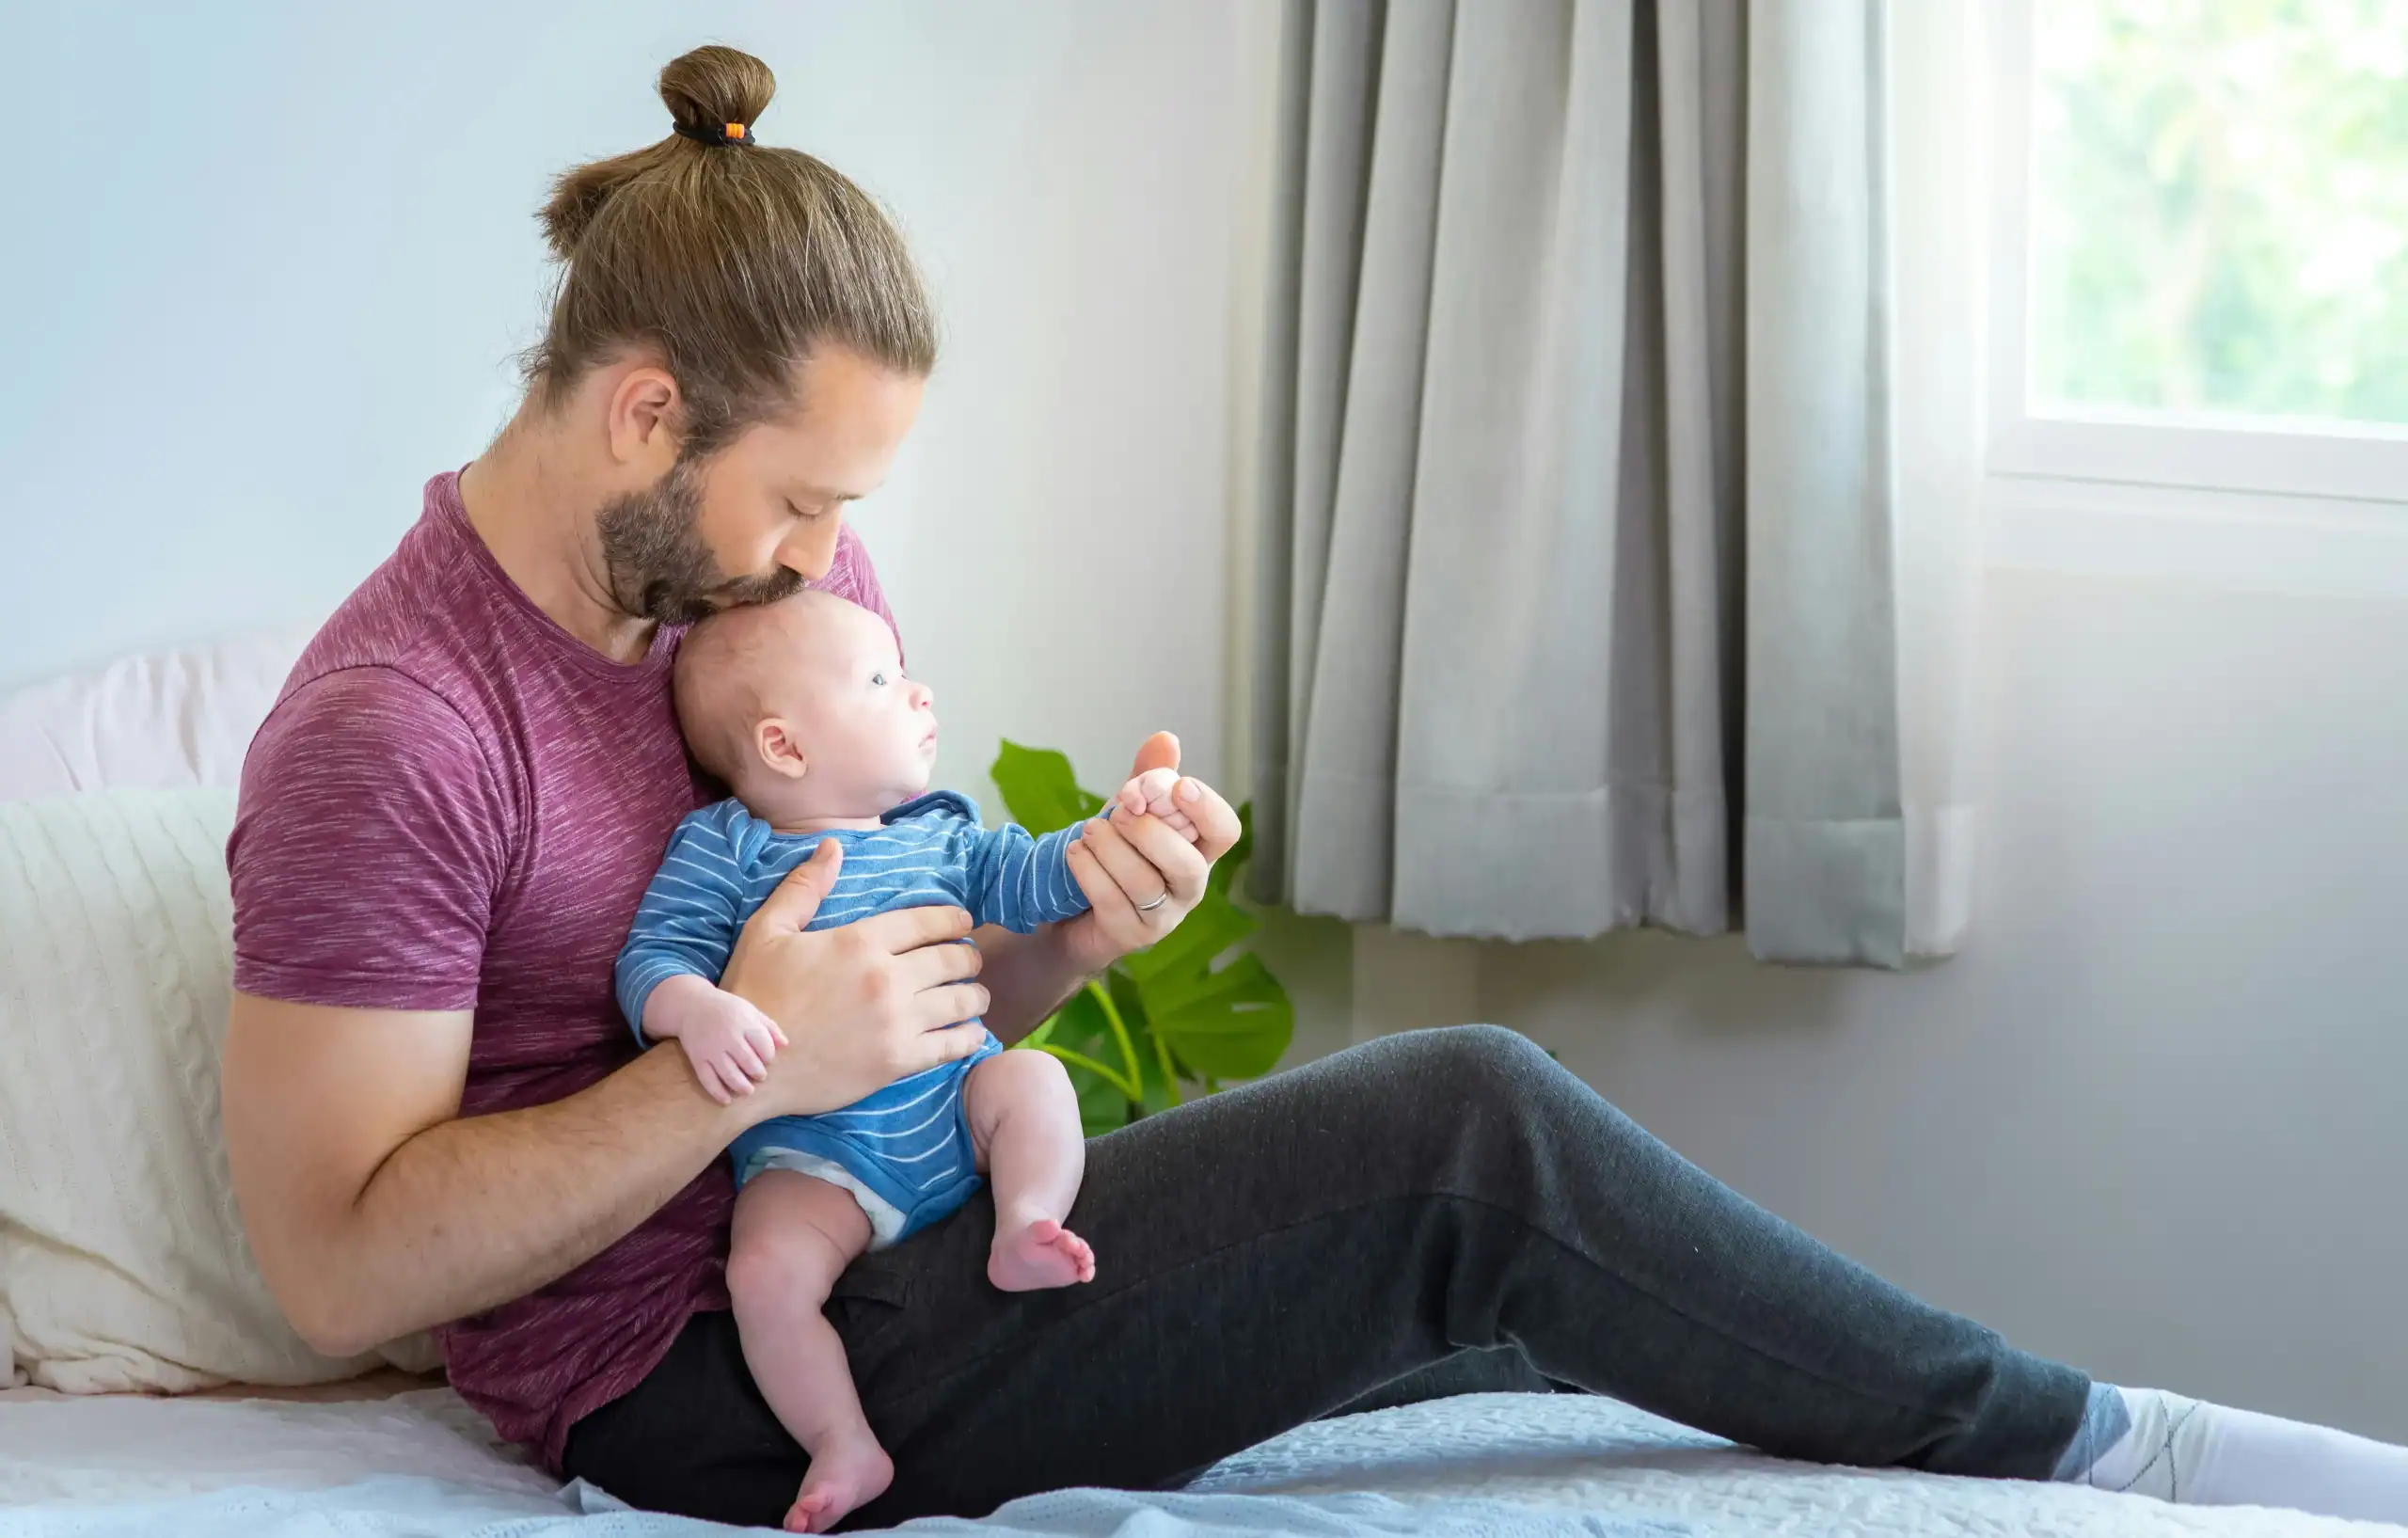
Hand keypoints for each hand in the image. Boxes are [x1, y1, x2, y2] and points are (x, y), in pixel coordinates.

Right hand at [643, 976, 787, 1105]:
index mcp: (745, 1024)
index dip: (769, 1056)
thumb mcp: (751, 1011)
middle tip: (759, 1076)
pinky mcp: (698, 1059)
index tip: (767, 1059)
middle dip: (758, 1073)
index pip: (764, 1046)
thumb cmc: (727, 1009)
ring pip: (729, 1074)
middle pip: (749, 1062)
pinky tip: (727, 1100)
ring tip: (748, 1090)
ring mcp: (712, 1050)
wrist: (691, 1006)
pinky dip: (718, 1092)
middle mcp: (729, 1038)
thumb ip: (769, 1028)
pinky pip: (708, 1080)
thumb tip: (785, 1046)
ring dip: (742, 1086)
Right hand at [718, 839, 993, 1121]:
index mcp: (860, 941)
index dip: (953, 920)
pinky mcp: (898, 1061)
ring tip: (977, 995)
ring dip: (975, 995)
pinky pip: (951, 1045)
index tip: (965, 922)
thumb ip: (805, 887)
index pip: (925, 922)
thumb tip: (832, 846)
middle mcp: (886, 978)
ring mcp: (896, 1022)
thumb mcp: (767, 930)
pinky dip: (969, 1037)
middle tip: (971, 959)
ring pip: (959, 1001)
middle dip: (968, 956)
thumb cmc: (755, 995)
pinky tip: (974, 1032)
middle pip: (951, 960)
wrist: (749, 1066)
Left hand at [1060, 732, 1239, 973]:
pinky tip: (1075, 851)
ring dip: (1111, 848)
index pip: (1224, 831)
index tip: (1176, 786)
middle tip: (1120, 810)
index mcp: (1198, 850)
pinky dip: (1089, 870)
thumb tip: (1166, 739)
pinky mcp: (1129, 935)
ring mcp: (1161, 917)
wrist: (1072, 913)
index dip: (1206, 808)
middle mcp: (1188, 887)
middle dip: (1149, 831)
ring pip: (1143, 882)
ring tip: (1088, 830)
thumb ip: (1148, 780)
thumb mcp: (1130, 813)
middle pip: (1186, 863)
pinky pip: (1111, 901)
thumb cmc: (1113, 857)